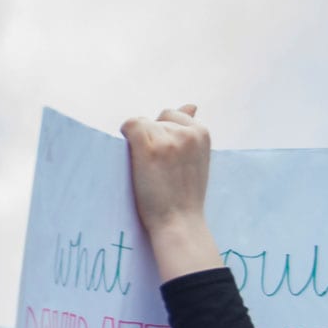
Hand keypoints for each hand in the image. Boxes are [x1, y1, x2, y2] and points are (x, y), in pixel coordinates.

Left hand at [121, 104, 221, 280]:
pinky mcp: (148, 147)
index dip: (163, 134)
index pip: (173, 115)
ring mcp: (168, 138)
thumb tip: (191, 104)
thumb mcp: (196, 157)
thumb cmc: (184, 193)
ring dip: (139, 143)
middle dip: (153, 137)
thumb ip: (190, 130)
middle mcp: (186, 131)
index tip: (165, 159)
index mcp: (202, 132)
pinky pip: (129, 125)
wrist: (178, 222)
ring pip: (142, 124)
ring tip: (151, 171)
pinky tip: (132, 157)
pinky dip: (125, 136)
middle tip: (159, 169)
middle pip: (156, 120)